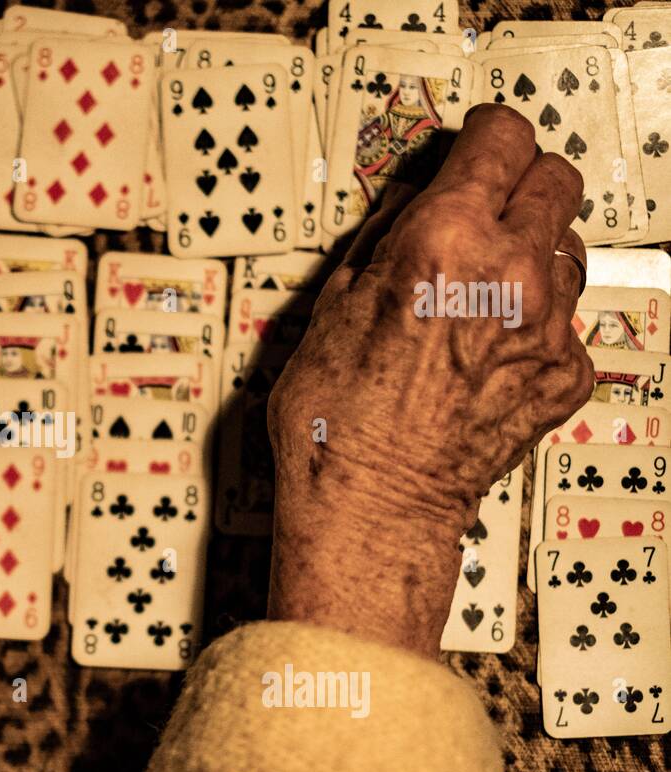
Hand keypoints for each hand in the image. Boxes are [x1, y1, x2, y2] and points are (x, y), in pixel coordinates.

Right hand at [266, 104, 591, 653]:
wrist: (373, 506)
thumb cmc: (336, 424)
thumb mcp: (329, 307)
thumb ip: (382, 237)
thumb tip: (409, 202)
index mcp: (444, 242)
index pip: (502, 137)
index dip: (484, 136)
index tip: (476, 144)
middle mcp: (510, 274)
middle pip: (557, 178)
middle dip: (520, 181)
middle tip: (487, 203)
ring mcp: (547, 326)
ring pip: (571, 245)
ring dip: (534, 249)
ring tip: (485, 283)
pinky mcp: (564, 374)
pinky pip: (569, 316)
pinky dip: (536, 317)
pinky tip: (489, 344)